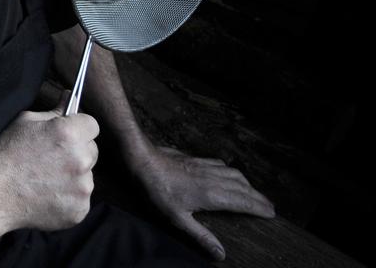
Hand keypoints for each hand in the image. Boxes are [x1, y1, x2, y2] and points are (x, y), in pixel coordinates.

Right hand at [0, 96, 99, 232]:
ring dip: (74, 174)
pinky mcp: (80, 209)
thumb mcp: (26, 122)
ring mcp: (83, 187)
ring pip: (87, 174)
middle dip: (78, 150)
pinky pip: (81, 197)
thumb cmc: (6, 154)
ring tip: (47, 178)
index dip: (79, 127)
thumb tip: (71, 96)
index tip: (67, 134)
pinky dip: (69, 196)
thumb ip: (54, 111)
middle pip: (92, 149)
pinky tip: (49, 194)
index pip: (92, 124)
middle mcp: (81, 159)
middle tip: (53, 157)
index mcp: (69, 134)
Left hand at [131, 144, 275, 260]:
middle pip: (243, 188)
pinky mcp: (195, 160)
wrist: (143, 160)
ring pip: (234, 174)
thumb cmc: (157, 190)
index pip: (243, 202)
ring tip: (255, 192)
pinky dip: (232, 172)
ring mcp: (205, 167)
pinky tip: (230, 173)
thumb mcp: (177, 219)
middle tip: (270, 206)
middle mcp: (213, 179)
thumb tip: (221, 254)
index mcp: (212, 195)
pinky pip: (221, 165)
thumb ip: (200, 236)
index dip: (259, 208)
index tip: (272, 214)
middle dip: (258, 197)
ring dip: (248, 184)